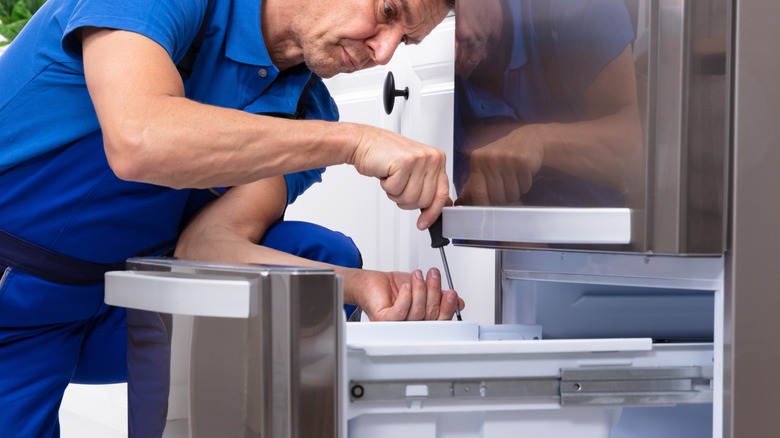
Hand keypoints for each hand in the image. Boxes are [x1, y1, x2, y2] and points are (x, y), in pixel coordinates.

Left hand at [344, 268, 463, 320]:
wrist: (372, 282)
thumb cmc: (395, 287)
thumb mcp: (423, 288)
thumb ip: (440, 295)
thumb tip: (458, 301)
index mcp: (422, 321)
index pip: (440, 320)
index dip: (448, 308)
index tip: (452, 294)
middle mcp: (410, 326)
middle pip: (430, 315)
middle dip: (434, 292)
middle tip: (433, 275)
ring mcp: (397, 325)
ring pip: (416, 313)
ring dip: (420, 290)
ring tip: (418, 275)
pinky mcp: (384, 320)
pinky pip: (400, 312)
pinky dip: (406, 298)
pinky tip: (406, 286)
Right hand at [350, 126, 448, 229]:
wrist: (365, 142)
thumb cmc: (387, 157)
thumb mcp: (414, 171)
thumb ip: (429, 186)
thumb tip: (441, 205)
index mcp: (438, 159)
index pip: (442, 193)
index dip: (432, 212)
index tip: (423, 222)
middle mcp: (432, 158)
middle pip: (425, 200)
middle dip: (407, 200)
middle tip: (399, 186)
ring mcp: (419, 159)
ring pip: (411, 198)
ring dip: (396, 194)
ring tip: (393, 178)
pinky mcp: (405, 162)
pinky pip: (396, 190)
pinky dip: (387, 186)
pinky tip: (387, 173)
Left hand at [457, 125, 544, 205]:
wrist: (527, 139)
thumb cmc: (504, 156)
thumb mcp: (485, 165)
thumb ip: (474, 184)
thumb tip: (460, 203)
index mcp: (477, 160)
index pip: (478, 192)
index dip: (484, 204)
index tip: (488, 209)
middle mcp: (490, 158)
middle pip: (496, 196)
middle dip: (502, 200)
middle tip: (505, 191)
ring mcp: (506, 159)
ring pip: (511, 193)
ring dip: (515, 193)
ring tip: (514, 180)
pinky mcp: (522, 161)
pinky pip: (524, 186)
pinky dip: (525, 186)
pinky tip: (522, 175)